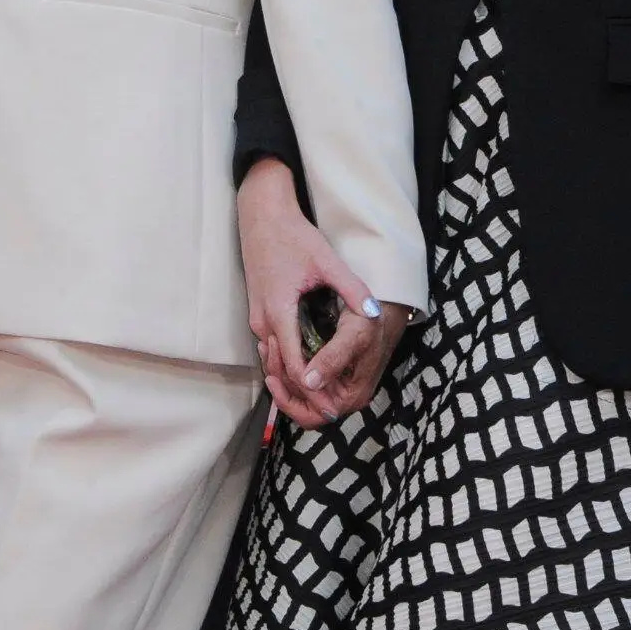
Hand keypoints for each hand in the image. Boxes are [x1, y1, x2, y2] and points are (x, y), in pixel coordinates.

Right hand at [237, 156, 406, 426]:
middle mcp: (263, 321)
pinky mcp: (258, 313)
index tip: (332, 409)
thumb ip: (351, 289)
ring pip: (272, 362)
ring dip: (293, 383)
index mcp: (279, 311)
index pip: (293, 364)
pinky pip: (270, 349)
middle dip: (303, 396)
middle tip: (330, 414)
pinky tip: (304, 375)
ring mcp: (257, 318)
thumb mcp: (326, 260)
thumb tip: (373, 313)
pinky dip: (285, 366)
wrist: (260, 215)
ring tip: (319, 402)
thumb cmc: (293, 235)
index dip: (312, 390)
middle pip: (280, 371)